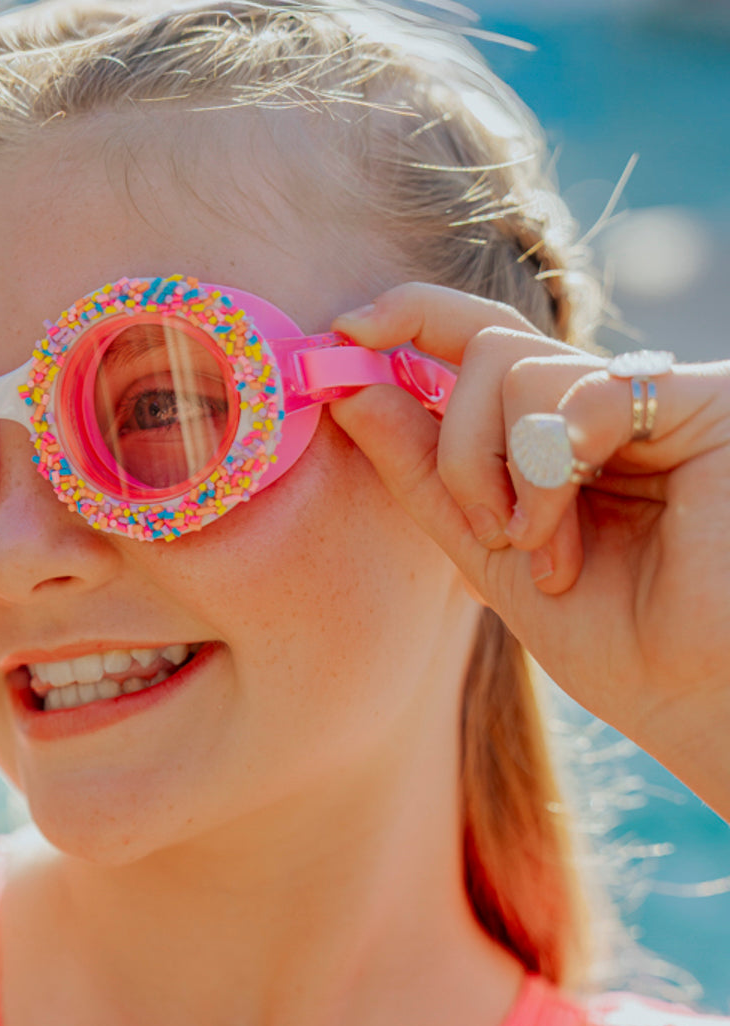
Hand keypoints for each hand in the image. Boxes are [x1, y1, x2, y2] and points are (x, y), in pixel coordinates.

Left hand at [331, 284, 729, 810]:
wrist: (689, 695)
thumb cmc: (608, 636)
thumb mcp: (484, 547)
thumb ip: (424, 469)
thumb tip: (350, 392)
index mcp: (556, 430)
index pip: (480, 340)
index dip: (411, 317)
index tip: (344, 333)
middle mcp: (601, 402)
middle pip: (484, 349)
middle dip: (456, 448)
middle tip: (487, 531)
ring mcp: (648, 398)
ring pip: (514, 369)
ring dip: (498, 474)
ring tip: (540, 549)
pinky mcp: (701, 400)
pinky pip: (577, 393)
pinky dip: (547, 473)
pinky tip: (569, 531)